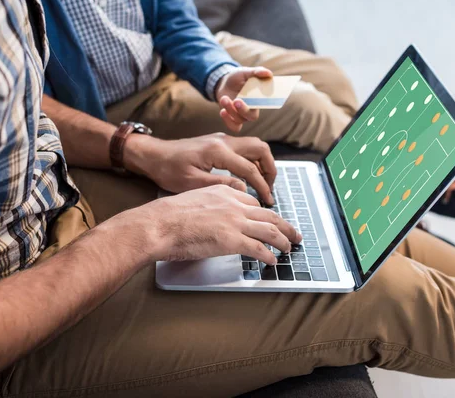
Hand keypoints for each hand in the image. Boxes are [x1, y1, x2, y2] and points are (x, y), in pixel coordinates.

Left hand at [123, 133, 276, 204]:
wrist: (153, 155)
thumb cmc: (168, 170)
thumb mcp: (192, 183)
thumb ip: (221, 185)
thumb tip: (244, 190)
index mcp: (218, 151)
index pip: (250, 168)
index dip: (262, 186)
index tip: (268, 200)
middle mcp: (224, 141)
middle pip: (260, 149)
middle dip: (270, 169)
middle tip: (270, 189)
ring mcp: (222, 139)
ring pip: (255, 146)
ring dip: (263, 164)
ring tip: (263, 184)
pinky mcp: (219, 142)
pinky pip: (244, 148)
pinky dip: (253, 161)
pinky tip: (249, 178)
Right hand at [145, 185, 301, 263]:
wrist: (159, 224)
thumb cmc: (168, 215)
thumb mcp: (193, 198)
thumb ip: (210, 204)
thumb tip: (213, 217)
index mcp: (224, 192)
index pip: (253, 203)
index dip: (265, 214)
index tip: (271, 221)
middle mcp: (234, 205)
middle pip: (269, 215)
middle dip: (285, 226)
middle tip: (294, 234)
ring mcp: (235, 222)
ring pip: (270, 231)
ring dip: (283, 241)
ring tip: (288, 248)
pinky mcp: (232, 240)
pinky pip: (258, 249)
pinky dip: (269, 256)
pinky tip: (272, 261)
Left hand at [216, 66, 272, 131]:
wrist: (224, 83)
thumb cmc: (238, 77)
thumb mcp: (246, 72)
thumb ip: (257, 71)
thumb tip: (269, 73)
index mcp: (259, 99)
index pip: (266, 105)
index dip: (264, 104)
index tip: (256, 97)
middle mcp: (252, 110)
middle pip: (252, 117)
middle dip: (244, 110)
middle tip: (237, 100)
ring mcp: (242, 116)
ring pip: (239, 120)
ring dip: (230, 110)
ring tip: (224, 98)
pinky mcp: (233, 119)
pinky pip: (233, 127)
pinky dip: (227, 121)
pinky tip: (222, 111)